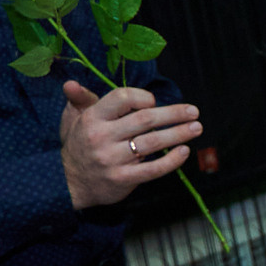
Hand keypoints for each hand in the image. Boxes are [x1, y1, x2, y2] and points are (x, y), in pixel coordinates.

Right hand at [59, 81, 201, 209]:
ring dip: (178, 134)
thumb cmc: (79, 144)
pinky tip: (185, 151)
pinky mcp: (122, 178)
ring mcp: (112, 159)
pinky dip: (171, 160)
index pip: (122, 98)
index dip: (142, 96)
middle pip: (145, 120)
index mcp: (92, 118)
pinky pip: (153, 169)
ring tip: (196, 127)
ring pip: (152, 143)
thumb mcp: (73, 118)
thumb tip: (70, 83)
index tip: (155, 100)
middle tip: (194, 111)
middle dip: (173, 114)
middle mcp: (102, 137)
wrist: (69, 182)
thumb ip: (79, 99)